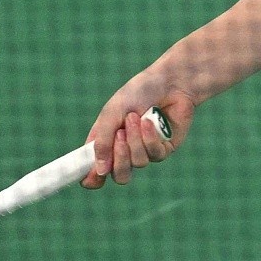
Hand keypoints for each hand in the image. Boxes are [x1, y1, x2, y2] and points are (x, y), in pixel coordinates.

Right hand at [82, 72, 194, 187]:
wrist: (169, 81)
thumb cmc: (137, 93)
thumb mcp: (112, 113)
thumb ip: (102, 141)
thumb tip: (100, 171)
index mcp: (107, 142)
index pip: (96, 171)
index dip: (92, 179)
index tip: (91, 178)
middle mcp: (126, 151)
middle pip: (120, 176)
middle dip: (119, 159)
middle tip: (119, 135)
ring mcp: (147, 151)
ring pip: (138, 163)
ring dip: (135, 140)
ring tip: (135, 117)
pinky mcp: (165, 149)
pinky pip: (155, 154)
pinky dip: (150, 137)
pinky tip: (150, 121)